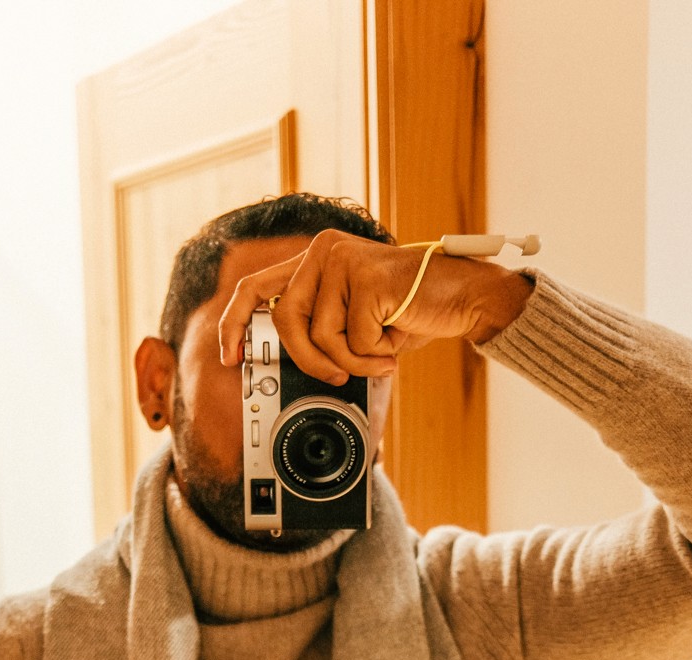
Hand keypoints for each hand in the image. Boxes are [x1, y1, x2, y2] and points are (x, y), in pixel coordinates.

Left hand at [217, 227, 528, 385]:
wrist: (460, 296)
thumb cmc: (408, 313)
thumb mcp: (353, 322)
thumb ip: (320, 331)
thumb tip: (285, 369)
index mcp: (312, 261)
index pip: (254, 288)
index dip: (235, 325)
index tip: (231, 358)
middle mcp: (322, 251)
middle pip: (286, 322)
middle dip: (310, 361)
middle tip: (337, 376)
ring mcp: (343, 259)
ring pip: (322, 335)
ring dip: (354, 360)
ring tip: (382, 353)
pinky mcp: (367, 276)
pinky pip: (354, 339)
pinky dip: (375, 356)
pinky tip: (395, 343)